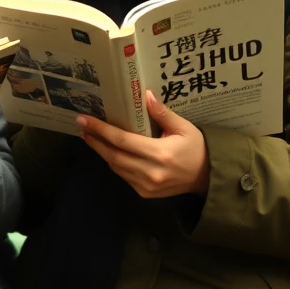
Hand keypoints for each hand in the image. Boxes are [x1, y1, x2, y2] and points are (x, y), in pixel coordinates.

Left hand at [78, 89, 209, 197]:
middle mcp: (151, 172)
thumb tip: (145, 95)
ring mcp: (147, 186)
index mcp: (160, 154)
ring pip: (115, 167)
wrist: (207, 177)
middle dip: (95, 141)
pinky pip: (123, 177)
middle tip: (82, 126)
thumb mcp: (183, 127)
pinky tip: (109, 151)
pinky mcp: (146, 193)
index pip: (122, 140)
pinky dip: (114, 163)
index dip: (101, 130)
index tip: (84, 120)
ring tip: (91, 137)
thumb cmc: (196, 148)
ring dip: (101, 152)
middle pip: (113, 156)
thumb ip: (162, 112)